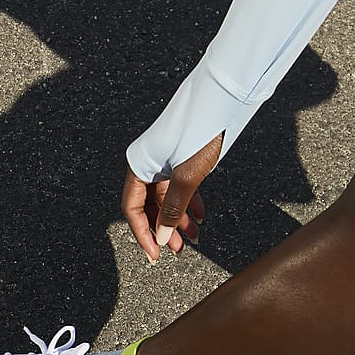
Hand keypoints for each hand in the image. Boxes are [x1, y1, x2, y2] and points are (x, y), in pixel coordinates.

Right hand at [122, 133, 222, 261]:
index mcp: (139, 165)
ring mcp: (164, 161)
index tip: (156, 255)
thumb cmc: (201, 131)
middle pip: (150, 205)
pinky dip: (188, 204)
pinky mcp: (180, 158)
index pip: (133, 208)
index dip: (143, 233)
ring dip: (178, 219)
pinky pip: (179, 187)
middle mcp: (148, 163)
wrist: (221, 100)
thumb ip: (173, 209)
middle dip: (164, 229)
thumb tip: (162, 238)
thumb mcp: (187, 177)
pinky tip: (199, 217)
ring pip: (166, 198)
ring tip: (193, 238)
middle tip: (179, 250)